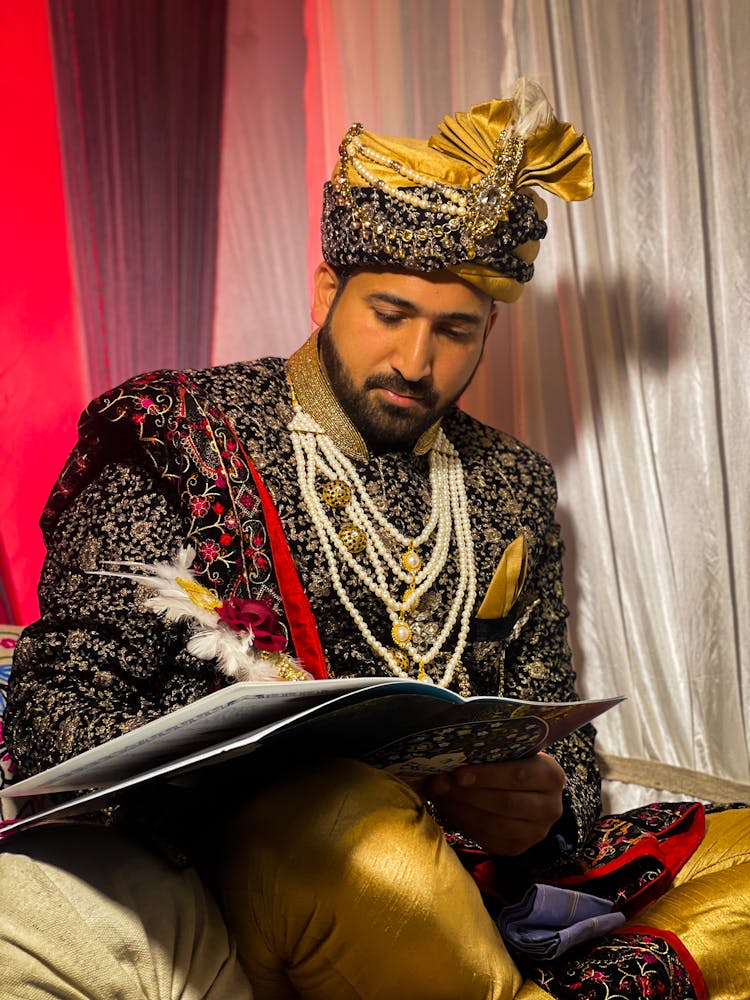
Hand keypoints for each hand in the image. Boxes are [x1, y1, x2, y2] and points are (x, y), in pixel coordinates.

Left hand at [425, 753, 565, 855]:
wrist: (525, 791)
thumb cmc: (512, 763)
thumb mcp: (508, 753)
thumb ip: (483, 755)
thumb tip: (445, 764)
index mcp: (551, 775)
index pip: (518, 776)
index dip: (487, 776)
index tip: (459, 773)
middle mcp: (551, 807)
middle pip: (505, 803)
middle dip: (467, 794)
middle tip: (440, 783)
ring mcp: (536, 832)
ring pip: (494, 824)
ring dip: (461, 809)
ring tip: (440, 794)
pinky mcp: (518, 848)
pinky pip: (487, 839)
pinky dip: (464, 823)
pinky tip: (449, 808)